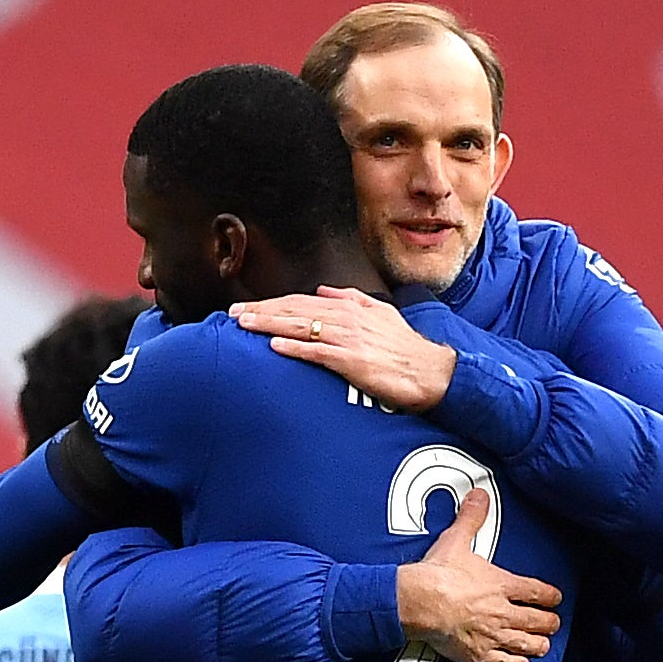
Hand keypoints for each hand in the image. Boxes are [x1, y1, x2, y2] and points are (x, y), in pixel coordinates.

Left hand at [233, 287, 457, 411]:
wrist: (430, 372)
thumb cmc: (405, 348)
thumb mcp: (380, 313)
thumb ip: (350, 298)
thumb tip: (324, 289)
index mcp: (350, 307)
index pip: (302, 301)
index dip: (271, 303)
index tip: (247, 307)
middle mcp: (346, 318)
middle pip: (295, 310)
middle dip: (261, 310)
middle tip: (231, 313)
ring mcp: (349, 338)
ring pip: (301, 326)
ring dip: (269, 324)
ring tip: (243, 324)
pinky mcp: (353, 361)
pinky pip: (318, 351)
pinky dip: (295, 347)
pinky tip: (274, 346)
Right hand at [394, 489, 560, 661]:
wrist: (419, 602)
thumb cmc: (438, 574)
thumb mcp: (457, 540)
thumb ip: (471, 518)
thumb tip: (478, 494)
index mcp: (502, 585)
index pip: (536, 592)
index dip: (550, 596)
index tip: (556, 598)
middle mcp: (503, 612)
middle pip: (537, 621)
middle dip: (549, 622)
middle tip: (554, 623)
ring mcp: (493, 635)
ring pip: (527, 644)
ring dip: (538, 644)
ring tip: (543, 645)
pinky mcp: (478, 654)